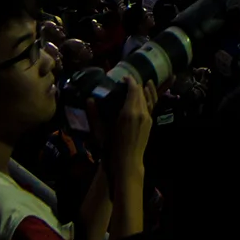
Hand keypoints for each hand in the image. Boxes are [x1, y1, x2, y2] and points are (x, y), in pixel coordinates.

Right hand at [104, 77, 155, 192]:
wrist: (127, 162)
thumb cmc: (111, 148)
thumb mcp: (100, 131)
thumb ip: (94, 114)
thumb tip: (89, 99)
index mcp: (129, 112)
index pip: (133, 89)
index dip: (129, 81)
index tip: (123, 78)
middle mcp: (141, 112)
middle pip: (140, 92)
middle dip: (134, 85)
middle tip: (125, 83)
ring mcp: (147, 117)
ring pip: (146, 97)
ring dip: (141, 90)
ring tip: (135, 86)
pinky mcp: (150, 122)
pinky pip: (151, 105)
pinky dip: (149, 96)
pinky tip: (146, 92)